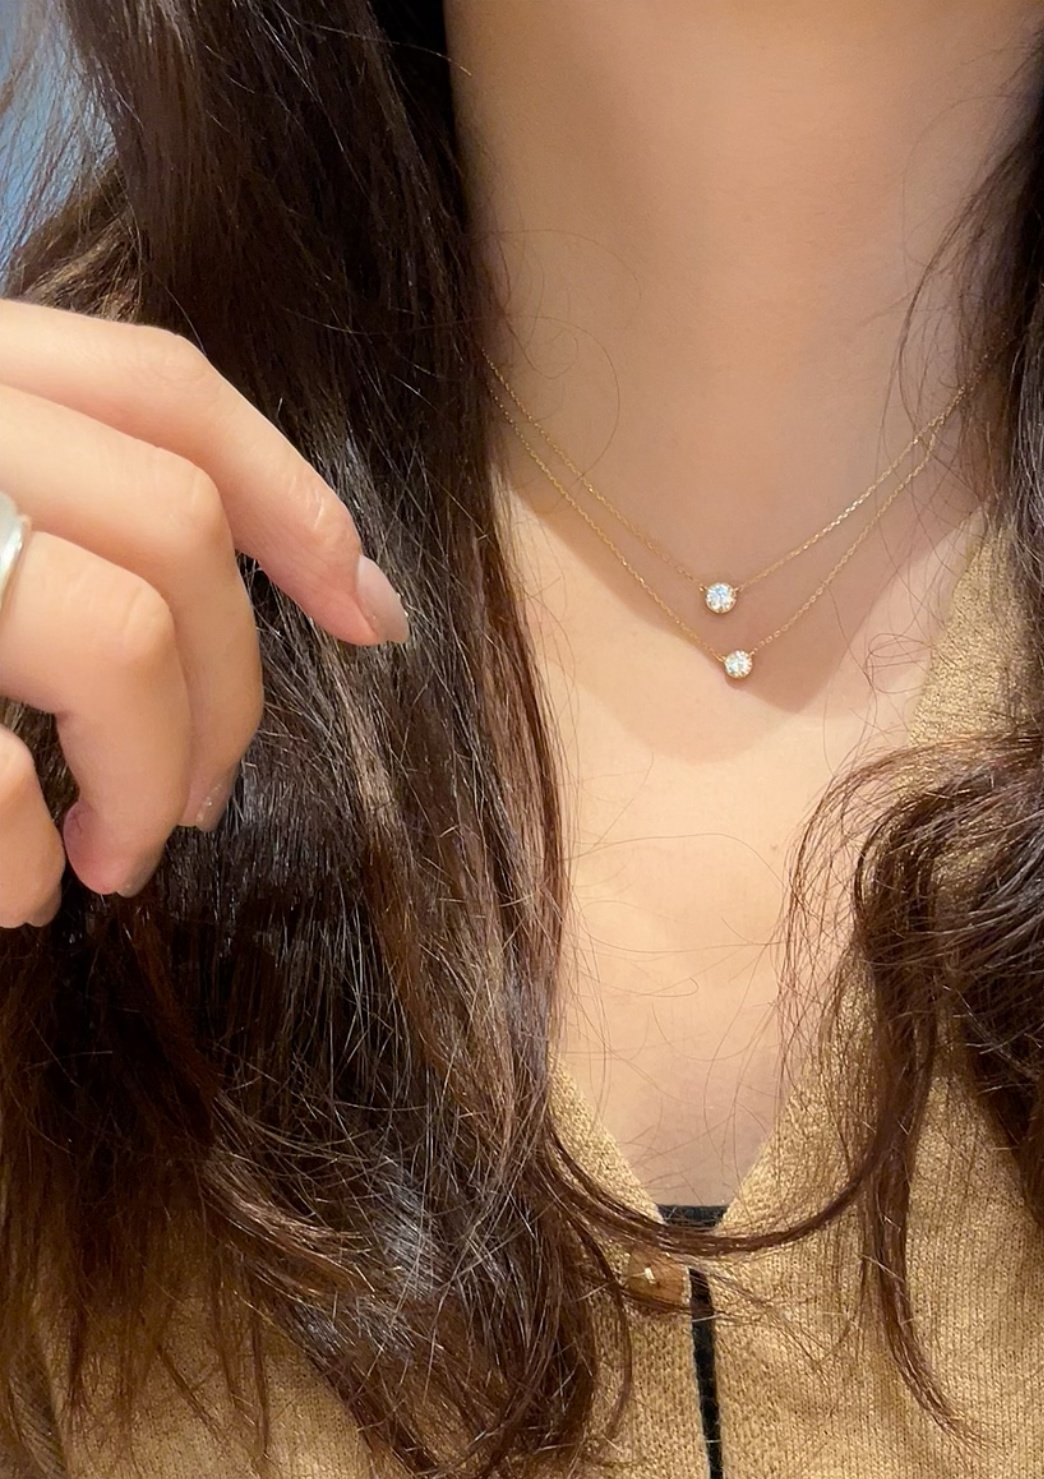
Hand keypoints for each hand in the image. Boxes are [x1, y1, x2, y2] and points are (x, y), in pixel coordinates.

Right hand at [0, 298, 407, 924]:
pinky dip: (26, 863)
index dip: (294, 505)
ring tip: (112, 859)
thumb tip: (319, 605)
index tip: (372, 619)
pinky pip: (0, 782)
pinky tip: (21, 893)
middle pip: (171, 521)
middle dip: (228, 688)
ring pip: (117, 637)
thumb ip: (50, 496)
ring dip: (147, 775)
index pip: (160, 385)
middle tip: (195, 803)